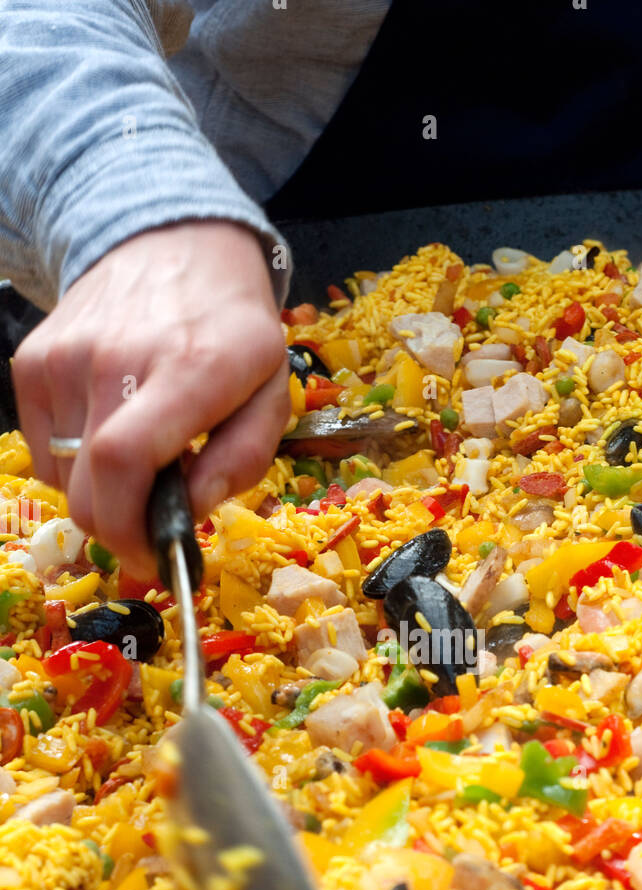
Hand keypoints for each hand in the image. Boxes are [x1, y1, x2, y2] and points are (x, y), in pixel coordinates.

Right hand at [13, 220, 287, 575]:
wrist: (172, 241)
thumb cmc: (232, 331)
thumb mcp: (271, 393)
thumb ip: (240, 460)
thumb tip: (188, 513)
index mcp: (191, 368)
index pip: (124, 462)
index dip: (129, 530)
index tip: (153, 559)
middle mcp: (117, 358)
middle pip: (87, 487)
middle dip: (118, 531)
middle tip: (148, 534)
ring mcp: (65, 356)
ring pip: (63, 477)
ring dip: (101, 493)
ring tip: (141, 460)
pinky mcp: (33, 360)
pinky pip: (42, 449)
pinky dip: (74, 464)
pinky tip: (110, 431)